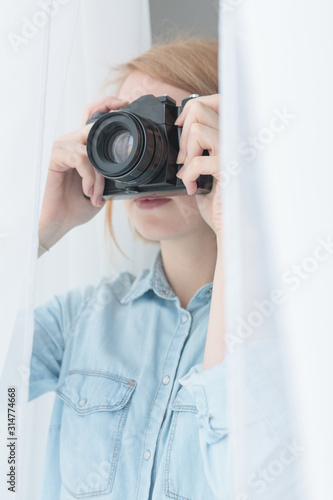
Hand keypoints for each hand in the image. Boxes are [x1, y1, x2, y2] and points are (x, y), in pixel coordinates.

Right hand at [39, 96, 128, 249]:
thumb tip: (128, 171)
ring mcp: (62, 147)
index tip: (124, 105)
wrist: (57, 222)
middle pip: (92, 120)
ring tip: (96, 194)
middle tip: (124, 136)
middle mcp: (71, 143)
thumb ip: (110, 176)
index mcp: (82, 148)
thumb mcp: (100, 190)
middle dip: (110, 120)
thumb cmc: (74, 207)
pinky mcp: (55, 156)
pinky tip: (88, 192)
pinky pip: (81, 159)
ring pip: (91, 149)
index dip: (107, 106)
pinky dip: (89, 177)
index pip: (92, 117)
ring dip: (99, 174)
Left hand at [175, 95, 221, 239]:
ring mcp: (235, 153)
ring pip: (198, 130)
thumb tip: (180, 137)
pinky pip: (199, 160)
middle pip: (202, 109)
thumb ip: (199, 150)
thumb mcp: (206, 170)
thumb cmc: (219, 202)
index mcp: (232, 136)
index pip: (217, 100)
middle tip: (183, 158)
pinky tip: (192, 187)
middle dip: (184, 133)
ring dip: (186, 153)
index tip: (181, 126)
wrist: (229, 227)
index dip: (192, 108)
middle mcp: (236, 140)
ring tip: (187, 172)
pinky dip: (188, 175)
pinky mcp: (229, 171)